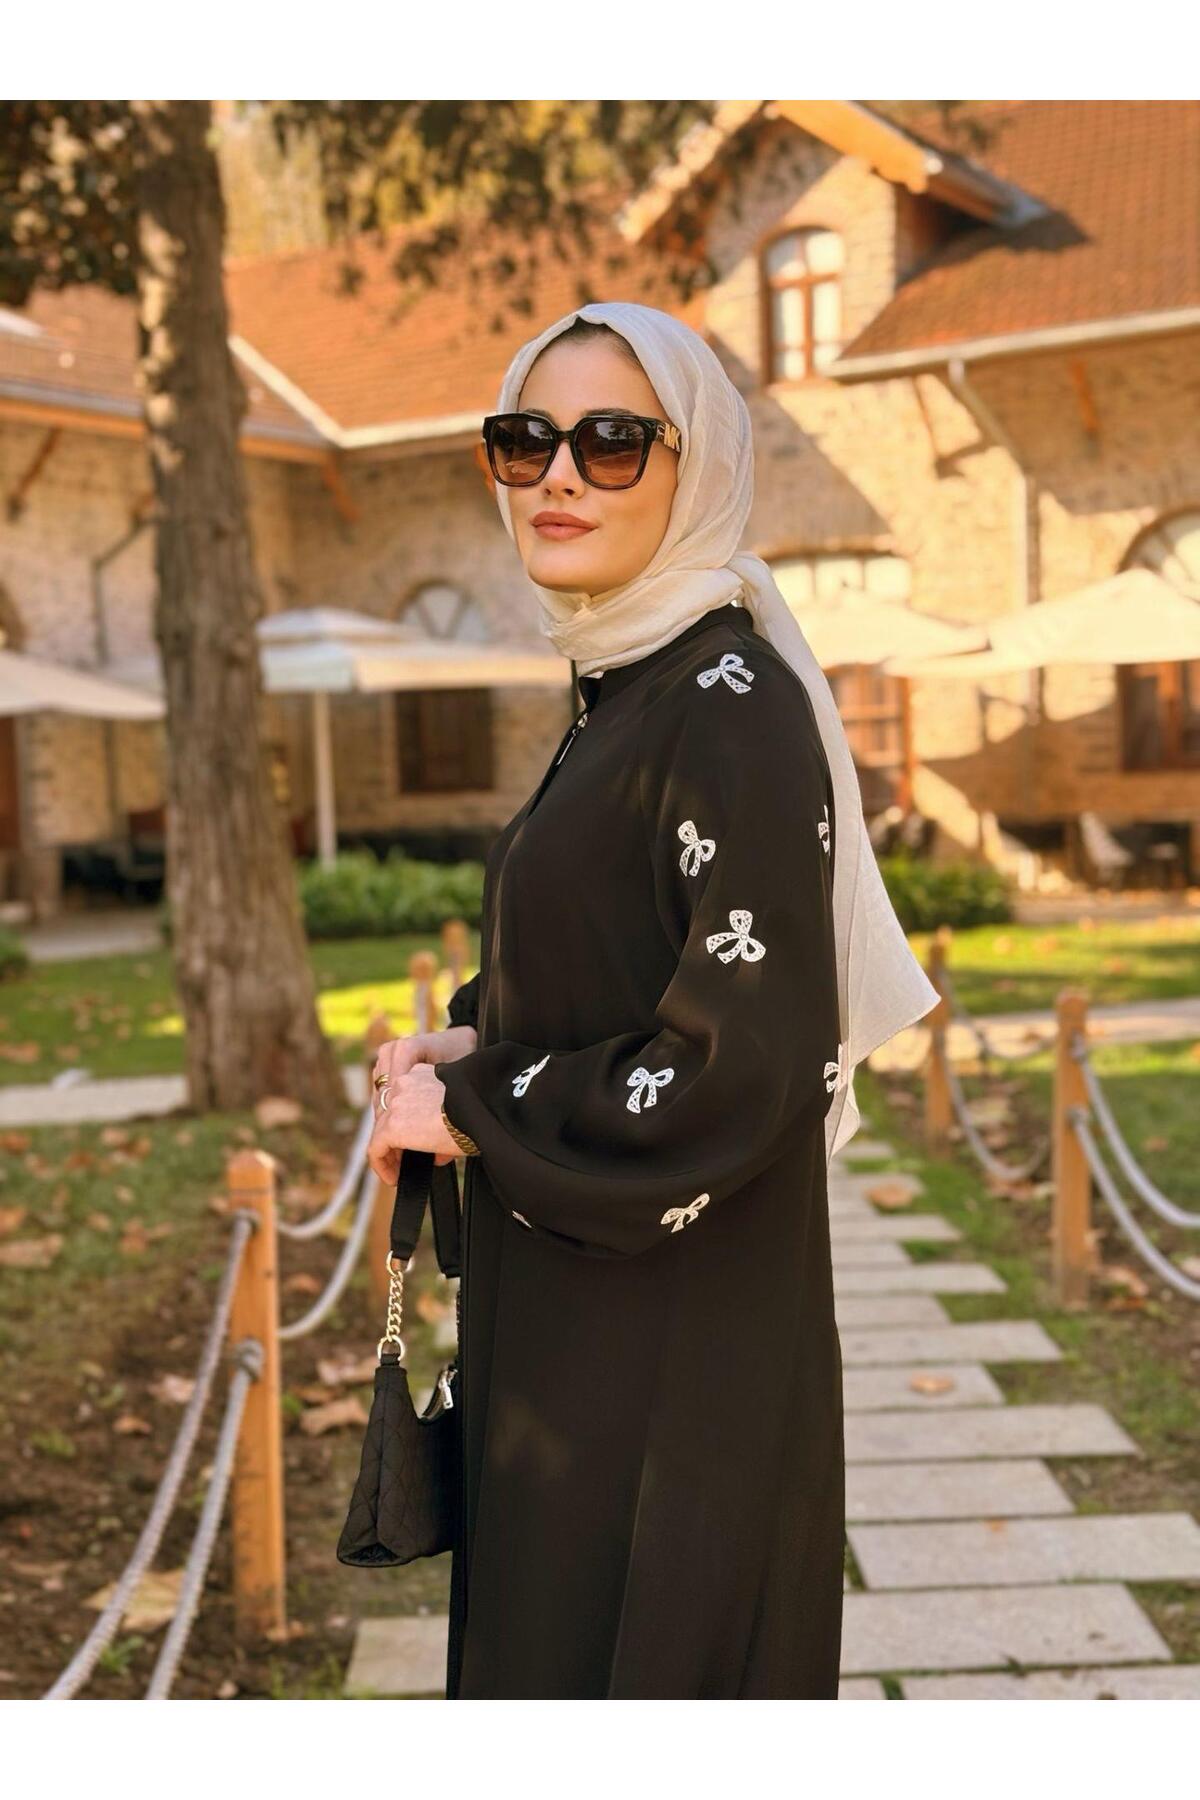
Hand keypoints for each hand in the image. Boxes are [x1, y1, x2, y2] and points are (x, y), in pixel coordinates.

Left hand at [368, 1028, 477, 1185]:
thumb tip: (437, 1153)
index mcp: (421, 1074)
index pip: (403, 1101)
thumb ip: (442, 1125)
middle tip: (403, 1160)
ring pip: (381, 1131)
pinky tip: (394, 1178)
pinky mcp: (392, 1126)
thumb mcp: (459, 1111)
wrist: (479, 1113)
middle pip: (389, 1115)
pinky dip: (382, 1165)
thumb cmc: (479, 1113)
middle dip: (394, 1139)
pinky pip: (376, 1149)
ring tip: (398, 1172)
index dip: (405, 1125)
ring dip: (389, 1153)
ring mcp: (395, 1104)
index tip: (412, 1144)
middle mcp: (404, 1083)